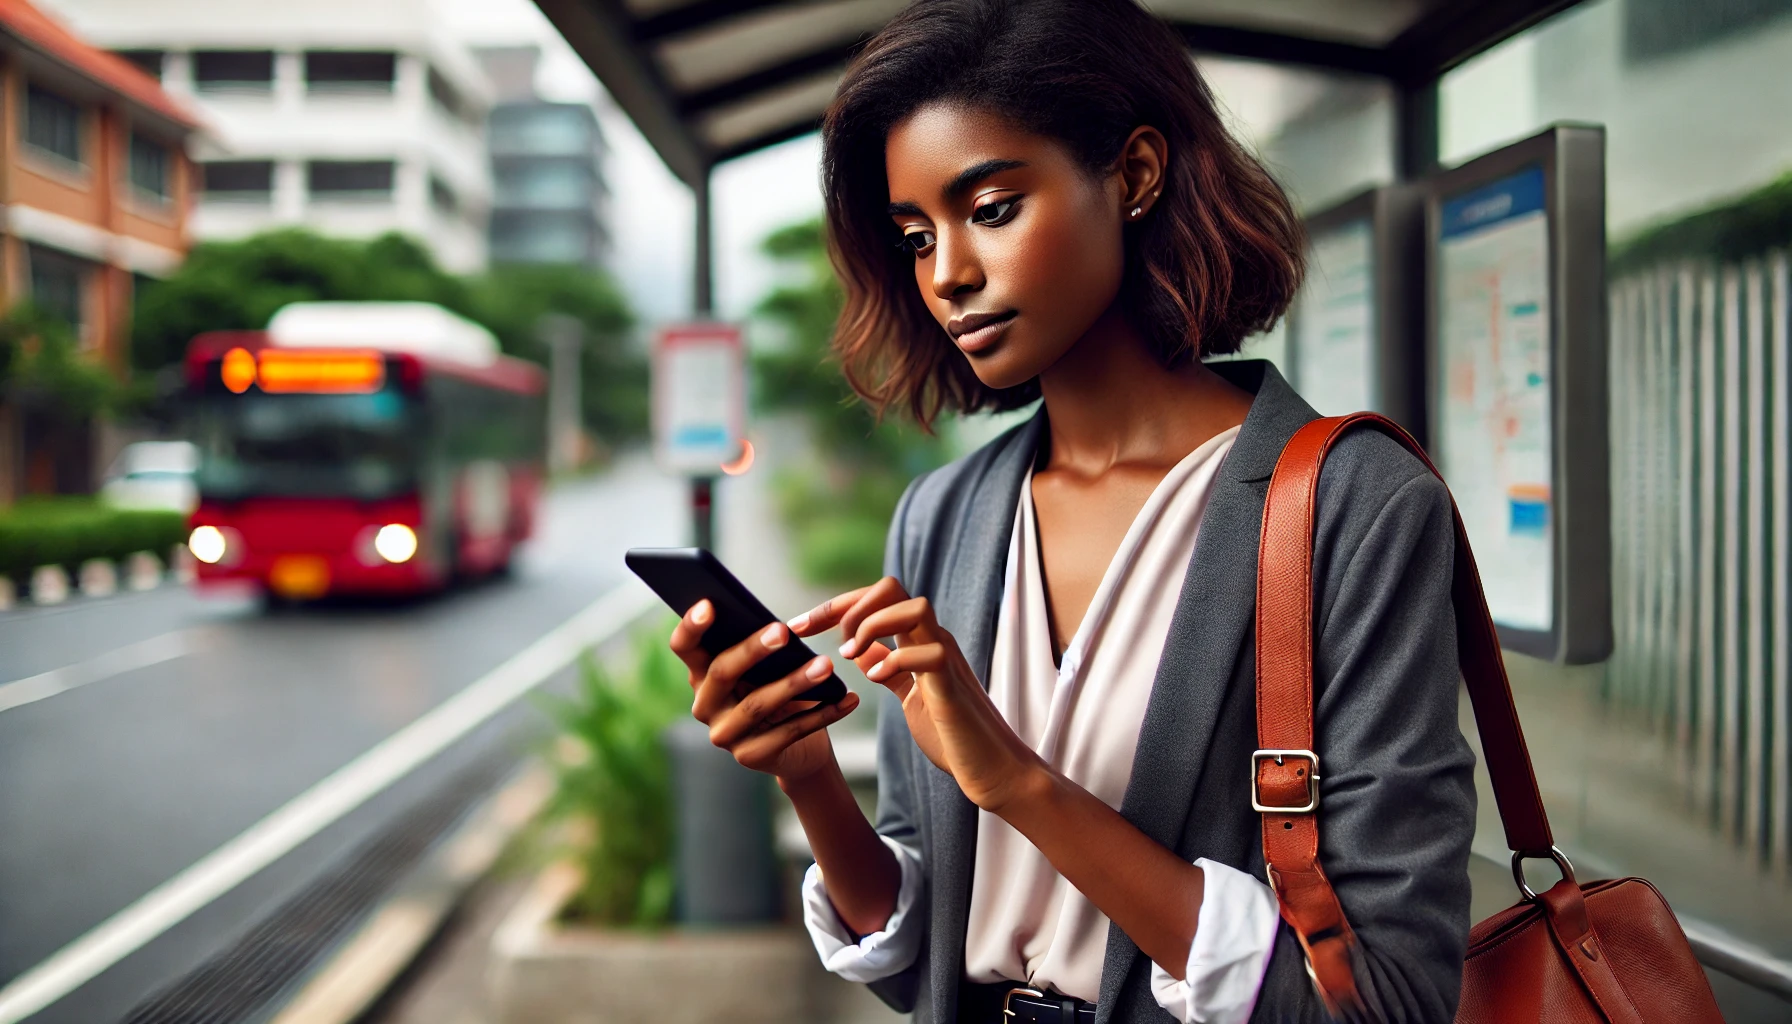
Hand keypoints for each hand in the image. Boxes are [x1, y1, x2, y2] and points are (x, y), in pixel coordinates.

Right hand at [671, 600, 860, 783]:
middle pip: (722, 672)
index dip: (691, 625)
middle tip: (783, 632)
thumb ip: (762, 650)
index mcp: (701, 675)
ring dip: (795, 682)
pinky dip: (823, 714)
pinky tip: (846, 699)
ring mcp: (725, 735)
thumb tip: (778, 628)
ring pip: (758, 704)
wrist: (798, 749)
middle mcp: (705, 706)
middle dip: (753, 649)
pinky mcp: (751, 757)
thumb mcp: (767, 670)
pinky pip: (789, 731)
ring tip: (826, 665)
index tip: (709, 604)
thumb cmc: (779, 693)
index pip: (684, 647)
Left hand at [791, 578, 1048, 813]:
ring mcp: (946, 658)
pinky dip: (895, 660)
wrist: (991, 768)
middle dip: (850, 606)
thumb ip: (889, 668)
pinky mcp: (952, 686)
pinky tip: (875, 678)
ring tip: (850, 656)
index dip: (833, 606)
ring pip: (914, 606)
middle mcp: (933, 639)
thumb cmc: (951, 734)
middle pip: (892, 586)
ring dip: (873, 626)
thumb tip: (863, 651)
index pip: (874, 598)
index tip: (798, 628)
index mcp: (918, 640)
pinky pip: (928, 653)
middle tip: (831, 643)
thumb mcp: (908, 695)